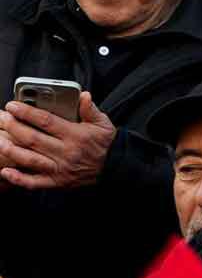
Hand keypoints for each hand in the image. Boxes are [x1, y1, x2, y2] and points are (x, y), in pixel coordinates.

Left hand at [0, 94, 115, 189]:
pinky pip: (34, 182)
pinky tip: (4, 171)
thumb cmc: (106, 144)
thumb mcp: (103, 123)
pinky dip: (18, 178)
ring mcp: (60, 169)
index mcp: (76, 135)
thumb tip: (84, 95)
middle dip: (13, 127)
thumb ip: (91, 109)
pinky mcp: (57, 182)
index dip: (27, 112)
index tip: (12, 105)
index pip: (47, 121)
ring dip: (10, 149)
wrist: (114, 168)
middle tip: (1, 118)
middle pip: (33, 138)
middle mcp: (66, 152)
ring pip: (29, 159)